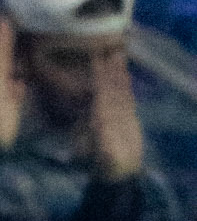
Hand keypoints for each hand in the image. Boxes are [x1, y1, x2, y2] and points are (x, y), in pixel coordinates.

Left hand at [91, 51, 144, 179]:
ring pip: (115, 89)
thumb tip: (99, 120)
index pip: (95, 94)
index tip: (94, 60)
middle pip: (104, 87)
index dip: (96, 77)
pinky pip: (125, 97)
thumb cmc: (107, 167)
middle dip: (104, 68)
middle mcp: (102, 113)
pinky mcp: (125, 116)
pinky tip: (125, 72)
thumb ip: (101, 138)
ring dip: (116, 72)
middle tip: (105, 47)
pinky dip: (125, 84)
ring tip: (117, 52)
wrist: (119, 174)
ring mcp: (114, 113)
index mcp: (94, 120)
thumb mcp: (103, 154)